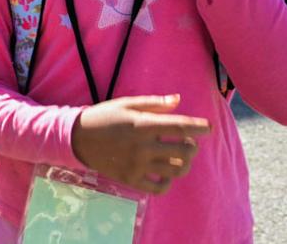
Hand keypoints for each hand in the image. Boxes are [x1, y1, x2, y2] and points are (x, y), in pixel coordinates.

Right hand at [71, 94, 209, 193]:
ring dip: (184, 163)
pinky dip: (168, 181)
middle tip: (187, 141)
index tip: (208, 127)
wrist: (77, 137)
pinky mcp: (131, 179)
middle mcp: (142, 146)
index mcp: (142, 125)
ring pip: (176, 170)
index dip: (199, 127)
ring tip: (179, 157)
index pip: (180, 126)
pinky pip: (159, 187)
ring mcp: (137, 165)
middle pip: (184, 151)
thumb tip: (178, 99)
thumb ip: (154, 103)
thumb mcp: (126, 104)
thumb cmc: (104, 117)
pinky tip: (165, 173)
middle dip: (192, 146)